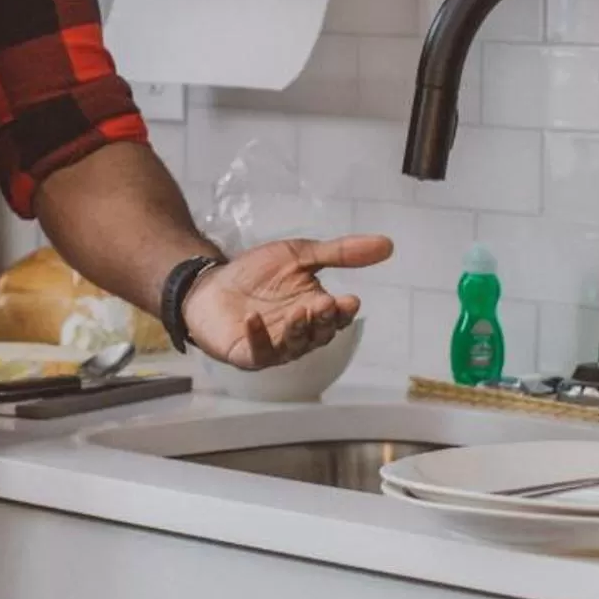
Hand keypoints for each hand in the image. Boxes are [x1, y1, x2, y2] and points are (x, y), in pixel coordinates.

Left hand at [181, 234, 393, 369]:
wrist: (211, 283)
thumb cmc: (257, 273)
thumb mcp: (300, 254)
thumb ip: (340, 253)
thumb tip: (388, 244)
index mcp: (315, 311)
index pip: (336, 317)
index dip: (343, 312)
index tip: (350, 300)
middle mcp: (298, 334)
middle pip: (318, 334)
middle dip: (322, 321)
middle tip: (323, 305)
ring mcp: (273, 346)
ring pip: (292, 346)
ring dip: (297, 331)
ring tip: (298, 312)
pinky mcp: (246, 353)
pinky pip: (256, 351)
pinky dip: (257, 336)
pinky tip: (254, 319)